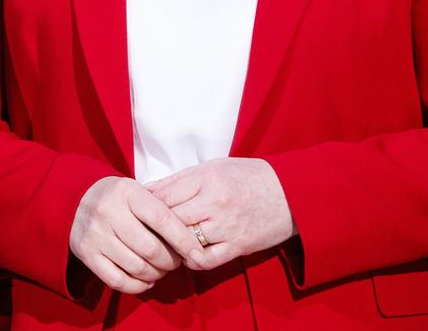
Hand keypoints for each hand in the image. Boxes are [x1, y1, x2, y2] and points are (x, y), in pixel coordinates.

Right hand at [68, 175, 192, 295]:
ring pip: (136, 267)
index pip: (162, 219)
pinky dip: (137, 285)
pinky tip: (145, 280)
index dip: (184, 240)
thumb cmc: (117, 198)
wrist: (74, 199)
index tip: (197, 253)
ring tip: (161, 269)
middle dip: (170, 261)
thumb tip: (190, 241)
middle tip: (176, 261)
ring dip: (156, 274)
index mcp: (127, 192)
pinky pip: (117, 280)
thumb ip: (160, 209)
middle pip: (151, 248)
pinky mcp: (86, 254)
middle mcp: (109, 212)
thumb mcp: (137, 191)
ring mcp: (96, 235)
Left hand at [144, 157, 294, 269]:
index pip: (164, 196)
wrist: (290, 193)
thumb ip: (180, 179)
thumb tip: (147, 190)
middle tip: (144, 231)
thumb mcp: (215, 167)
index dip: (146, 206)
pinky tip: (186, 255)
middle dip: (154, 227)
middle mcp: (215, 203)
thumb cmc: (249, 176)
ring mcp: (226, 226)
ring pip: (184, 241)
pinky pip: (205, 260)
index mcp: (208, 178)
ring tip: (163, 244)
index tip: (136, 211)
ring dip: (170, 245)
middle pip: (170, 220)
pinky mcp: (237, 246)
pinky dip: (190, 260)